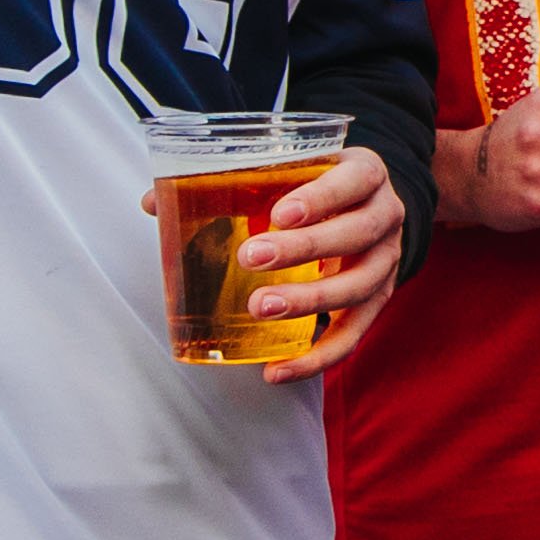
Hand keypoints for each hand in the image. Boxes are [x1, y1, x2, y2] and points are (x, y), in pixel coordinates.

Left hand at [237, 144, 408, 382]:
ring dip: (309, 301)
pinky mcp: (377, 301)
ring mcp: (387, 262)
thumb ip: (230, 180)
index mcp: (365, 173)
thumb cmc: (316, 185)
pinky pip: (353, 335)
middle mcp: (387, 216)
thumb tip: (153, 203)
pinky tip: (277, 370)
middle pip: (357, 234)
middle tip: (252, 258)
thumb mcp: (289, 169)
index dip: (322, 197)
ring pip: (359, 286)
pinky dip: (316, 357)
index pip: (355, 180)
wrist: (366, 206)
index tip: (280, 212)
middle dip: (305, 249)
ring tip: (260, 307)